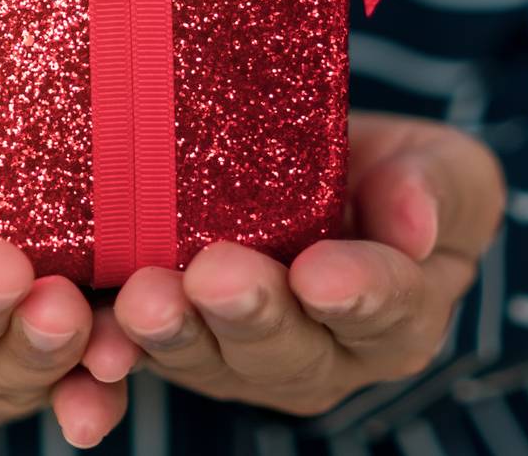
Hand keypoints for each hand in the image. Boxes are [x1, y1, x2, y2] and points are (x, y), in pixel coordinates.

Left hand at [82, 113, 504, 416]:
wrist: (312, 167)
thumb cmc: (391, 171)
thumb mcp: (438, 164)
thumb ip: (434, 188)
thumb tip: (415, 226)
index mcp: (398, 316)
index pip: (387, 311)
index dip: (356, 294)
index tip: (321, 274)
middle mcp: (321, 355)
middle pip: (287, 347)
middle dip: (248, 314)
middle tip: (216, 277)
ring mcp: (241, 358)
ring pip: (208, 358)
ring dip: (173, 333)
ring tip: (143, 300)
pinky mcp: (173, 341)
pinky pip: (138, 360)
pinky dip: (110, 363)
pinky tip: (89, 355)